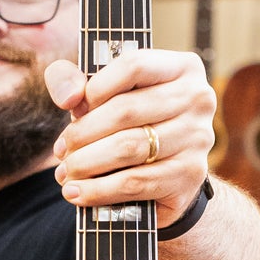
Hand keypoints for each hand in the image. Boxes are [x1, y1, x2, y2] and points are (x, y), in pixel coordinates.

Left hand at [46, 49, 215, 229]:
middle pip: (126, 111)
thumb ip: (72, 79)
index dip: (95, 87)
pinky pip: (136, 183)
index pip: (134, 66)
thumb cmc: (132, 124)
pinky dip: (99, 190)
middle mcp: (198, 99)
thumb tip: (68, 97)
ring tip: (66, 172)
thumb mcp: (103, 92)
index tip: (73, 108)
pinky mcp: (190, 176)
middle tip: (62, 150)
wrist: (171, 175)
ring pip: (129, 149)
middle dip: (83, 133)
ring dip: (86, 163)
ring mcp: (198, 139)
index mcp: (182, 67)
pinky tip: (77, 193)